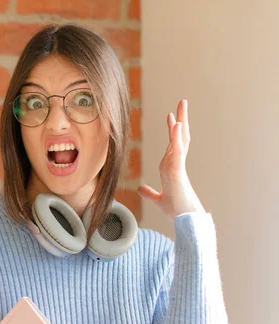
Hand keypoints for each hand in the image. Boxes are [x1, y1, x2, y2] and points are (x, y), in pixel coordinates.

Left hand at [137, 99, 205, 220]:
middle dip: (180, 119)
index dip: (173, 131)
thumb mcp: (158, 200)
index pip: (173, 145)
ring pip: (180, 139)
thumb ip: (150, 193)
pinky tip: (177, 124)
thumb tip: (140, 188)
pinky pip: (177, 150)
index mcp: (171, 168)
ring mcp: (178, 166)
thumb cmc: (176, 210)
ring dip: (180, 121)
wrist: (185, 221)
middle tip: (182, 102)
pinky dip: (176, 137)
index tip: (171, 118)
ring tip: (181, 105)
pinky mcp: (178, 171)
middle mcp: (175, 164)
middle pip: (179, 137)